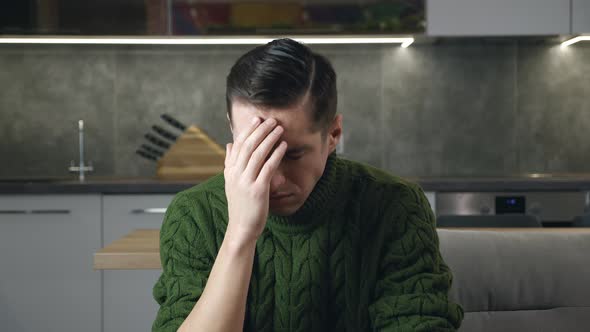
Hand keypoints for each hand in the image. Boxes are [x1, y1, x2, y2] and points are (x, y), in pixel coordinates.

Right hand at [223, 117, 287, 244]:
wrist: (241, 227)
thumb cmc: (240, 205)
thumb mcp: (231, 182)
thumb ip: (230, 162)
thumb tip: (230, 144)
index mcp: (230, 171)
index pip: (238, 145)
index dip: (248, 130)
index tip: (257, 119)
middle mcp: (236, 174)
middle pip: (248, 146)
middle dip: (260, 130)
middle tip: (271, 120)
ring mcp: (246, 182)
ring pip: (258, 154)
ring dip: (270, 138)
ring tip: (279, 129)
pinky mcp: (258, 190)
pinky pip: (268, 167)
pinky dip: (276, 154)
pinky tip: (283, 146)